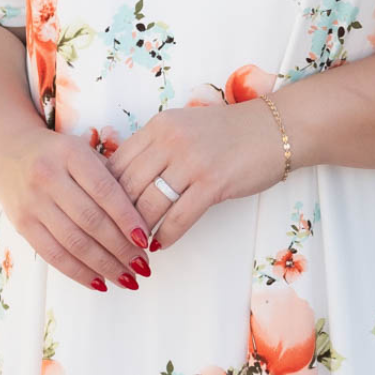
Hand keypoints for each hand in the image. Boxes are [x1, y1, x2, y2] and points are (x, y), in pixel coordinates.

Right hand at [0, 126, 154, 290]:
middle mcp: (48, 177)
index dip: (128, 219)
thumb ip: (110, 177)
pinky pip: (53, 255)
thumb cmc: (56, 153)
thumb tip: (142, 218)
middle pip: (91, 221)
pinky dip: (78, 272)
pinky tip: (99, 282)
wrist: (6, 149)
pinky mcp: (22, 224)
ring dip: (104, 266)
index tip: (145, 240)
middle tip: (142, 266)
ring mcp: (32, 202)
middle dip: (121, 249)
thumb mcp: (83, 150)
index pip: (105, 192)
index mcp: (70, 154)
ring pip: (73, 243)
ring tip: (127, 279)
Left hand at [105, 99, 288, 248]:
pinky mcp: (214, 182)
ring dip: (138, 232)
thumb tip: (123, 182)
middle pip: (126, 187)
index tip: (99, 215)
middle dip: (115, 219)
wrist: (275, 128)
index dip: (103, 195)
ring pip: (149, 205)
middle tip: (110, 240)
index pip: (115, 164)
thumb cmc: (229, 133)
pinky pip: (179, 217)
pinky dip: (167, 235)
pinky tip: (161, 244)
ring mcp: (191, 161)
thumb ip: (155, 149)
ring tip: (133, 247)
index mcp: (158, 126)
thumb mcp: (183, 128)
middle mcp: (169, 140)